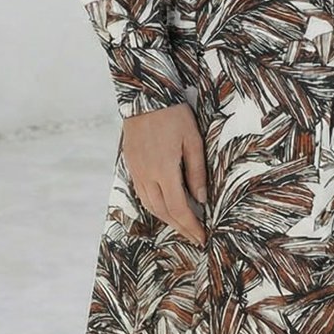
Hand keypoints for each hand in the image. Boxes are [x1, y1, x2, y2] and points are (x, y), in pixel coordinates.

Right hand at [121, 102, 207, 246]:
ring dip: (166, 219)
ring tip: (182, 225)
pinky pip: (142, 194)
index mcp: (164, 170)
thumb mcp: (193, 139)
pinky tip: (164, 206)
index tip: (202, 237)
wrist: (145, 97)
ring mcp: (136, 171)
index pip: (179, 208)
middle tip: (194, 237)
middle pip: (163, 212)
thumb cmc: (173, 115)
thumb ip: (197, 171)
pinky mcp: (131, 165)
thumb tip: (201, 199)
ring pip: (150, 206)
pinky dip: (154, 206)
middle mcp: (147, 175)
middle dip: (180, 227)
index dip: (191, 226)